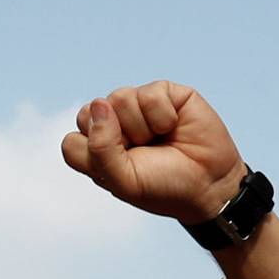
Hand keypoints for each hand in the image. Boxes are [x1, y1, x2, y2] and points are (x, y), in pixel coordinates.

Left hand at [60, 82, 244, 224]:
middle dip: (116, 138)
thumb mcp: (124, 181)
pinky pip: (149, 93)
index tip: (122, 168)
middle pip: (88, 113)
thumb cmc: (163, 186)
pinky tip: (174, 125)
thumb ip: (100, 148)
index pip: (71, 142)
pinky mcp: (163, 93)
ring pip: (118, 98)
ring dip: (142, 127)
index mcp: (96, 148)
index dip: (95, 156)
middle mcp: (112, 123)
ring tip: (159, 139)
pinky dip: (163, 116)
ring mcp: (136, 106)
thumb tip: (99, 103)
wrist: (207, 184)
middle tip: (141, 153)